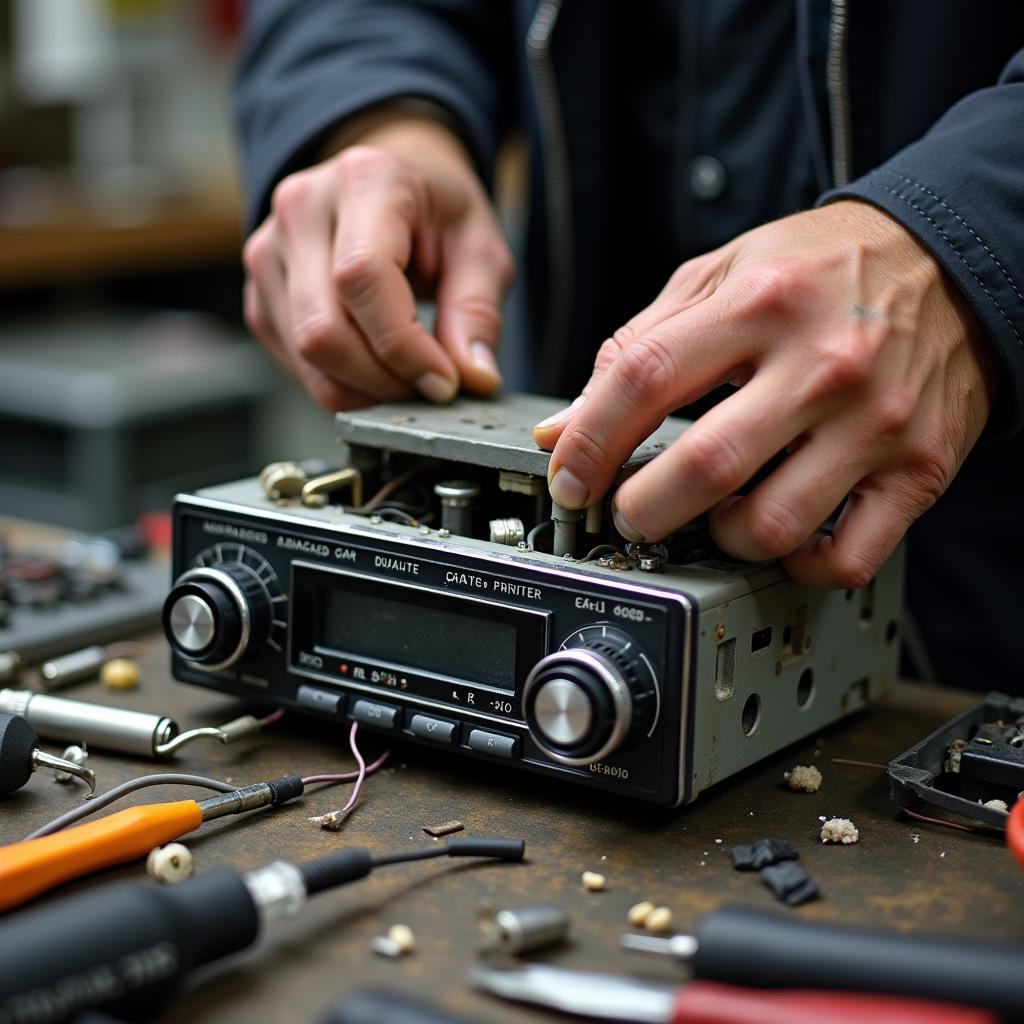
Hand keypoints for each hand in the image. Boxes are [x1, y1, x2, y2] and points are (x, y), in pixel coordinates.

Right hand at [243, 114, 513, 409]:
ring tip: (406, 377)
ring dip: (364, 389)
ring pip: (306, 356)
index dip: (404, 347)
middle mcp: (302, 209)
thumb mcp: (481, 248)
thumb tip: (474, 377)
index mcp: (364, 180)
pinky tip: (374, 369)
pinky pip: (294, 366)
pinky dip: (340, 384)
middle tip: (428, 386)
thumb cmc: (436, 214)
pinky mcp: (258, 295)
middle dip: (383, 379)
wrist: (391, 190)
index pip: (362, 279)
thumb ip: (477, 311)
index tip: (443, 380)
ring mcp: (269, 252)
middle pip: (322, 330)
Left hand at [534, 201, 997, 587]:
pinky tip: (778, 538)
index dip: (588, 442)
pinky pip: (847, 557)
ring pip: (771, 526)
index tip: (570, 480)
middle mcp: (822, 365)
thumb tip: (563, 429)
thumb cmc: (822, 273)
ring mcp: (874, 424)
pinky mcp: (917, 469)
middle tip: (629, 513)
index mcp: (760, 304)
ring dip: (717, 540)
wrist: (950, 264)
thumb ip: (636, 346)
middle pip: (703, 466)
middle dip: (641, 510)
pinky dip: (797, 567)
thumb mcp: (721, 277)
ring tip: (709, 516)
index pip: (643, 379)